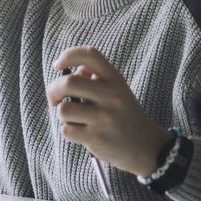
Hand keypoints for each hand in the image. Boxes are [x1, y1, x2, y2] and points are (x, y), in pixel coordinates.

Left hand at [46, 46, 173, 176]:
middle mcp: (111, 95)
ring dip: (63, 114)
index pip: (89, 55)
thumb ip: (96, 77)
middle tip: (54, 99)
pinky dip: (70, 131)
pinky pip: (67, 130)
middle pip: (68, 82)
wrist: (147, 146)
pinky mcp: (97, 138)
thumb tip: (71, 70)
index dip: (68, 56)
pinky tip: (83, 133)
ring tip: (75, 119)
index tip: (58, 66)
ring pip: (64, 109)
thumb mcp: (117, 90)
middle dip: (53, 91)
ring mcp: (104, 118)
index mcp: (115, 79)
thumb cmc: (124, 115)